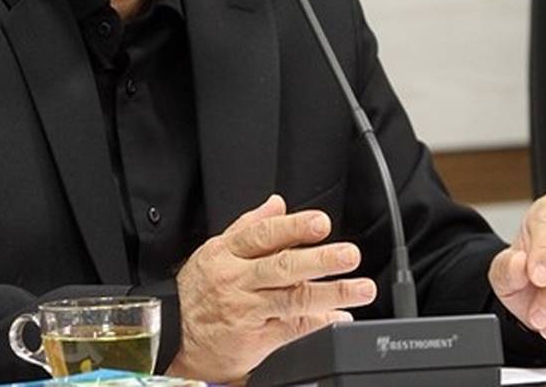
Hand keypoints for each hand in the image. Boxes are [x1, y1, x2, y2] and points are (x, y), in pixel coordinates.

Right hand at [165, 194, 376, 383]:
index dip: (293, 227)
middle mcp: (236, 281)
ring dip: (331, 293)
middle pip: (281, 267)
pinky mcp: (256, 339)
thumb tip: (276, 203)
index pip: (261, 236)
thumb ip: (247, 226)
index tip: (321, 223)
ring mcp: (247, 311)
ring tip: (361, 288)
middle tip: (349, 255)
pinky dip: (320, 323)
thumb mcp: (215, 252)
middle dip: (319, 260)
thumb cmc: (202, 293)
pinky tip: (341, 316)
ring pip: (293, 300)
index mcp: (225, 254)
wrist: (184, 341)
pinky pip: (293, 329)